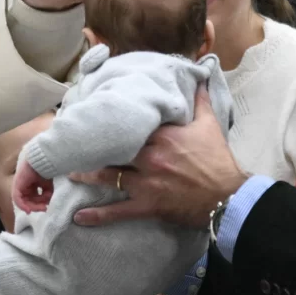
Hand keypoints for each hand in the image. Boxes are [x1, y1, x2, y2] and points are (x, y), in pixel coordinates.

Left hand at [13, 156, 54, 213]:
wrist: (43, 162)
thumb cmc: (47, 171)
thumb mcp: (48, 187)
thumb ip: (46, 196)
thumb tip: (45, 206)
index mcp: (30, 184)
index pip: (32, 198)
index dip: (37, 204)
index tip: (45, 208)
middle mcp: (23, 185)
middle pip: (28, 201)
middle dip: (36, 206)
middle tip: (44, 208)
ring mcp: (19, 185)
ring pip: (23, 202)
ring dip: (33, 206)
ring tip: (42, 205)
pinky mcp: (16, 186)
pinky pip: (17, 199)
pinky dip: (22, 206)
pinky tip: (29, 210)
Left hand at [70, 86, 244, 229]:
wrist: (228, 196)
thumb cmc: (218, 161)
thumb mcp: (209, 125)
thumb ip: (199, 101)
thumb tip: (198, 77)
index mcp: (161, 134)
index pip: (129, 124)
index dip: (110, 121)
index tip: (93, 116)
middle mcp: (149, 156)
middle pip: (112, 148)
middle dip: (91, 146)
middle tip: (70, 143)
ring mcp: (146, 181)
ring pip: (108, 175)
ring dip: (86, 174)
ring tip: (67, 171)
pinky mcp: (148, 205)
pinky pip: (118, 211)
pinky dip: (97, 215)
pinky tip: (78, 217)